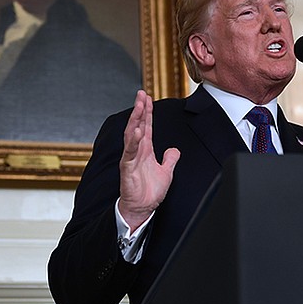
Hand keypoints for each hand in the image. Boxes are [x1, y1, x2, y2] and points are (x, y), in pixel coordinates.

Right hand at [118, 90, 179, 229]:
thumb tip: (174, 149)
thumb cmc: (150, 192)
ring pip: (131, 135)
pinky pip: (129, 153)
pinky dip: (133, 142)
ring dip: (135, 120)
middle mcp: (137, 152)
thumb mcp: (167, 172)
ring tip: (139, 106)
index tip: (147, 98)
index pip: (146, 127)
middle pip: (137, 126)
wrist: (142, 209)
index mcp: (146, 150)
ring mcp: (131, 159)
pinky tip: (137, 131)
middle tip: (141, 94)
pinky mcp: (127, 169)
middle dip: (139, 109)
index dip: (147, 112)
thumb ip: (170, 159)